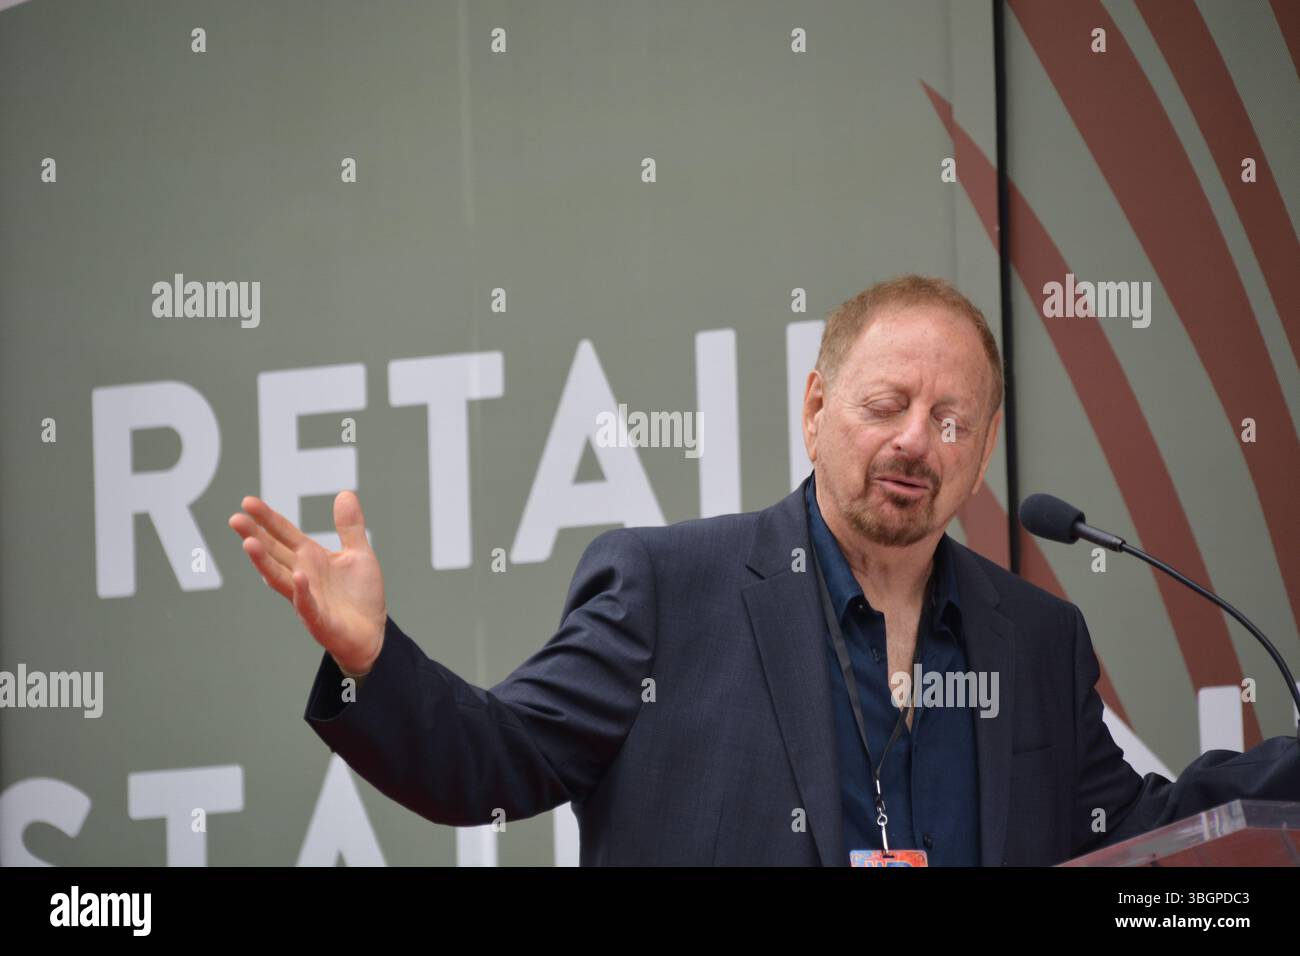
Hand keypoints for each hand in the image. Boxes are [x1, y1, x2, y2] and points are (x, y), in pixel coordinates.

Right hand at [228, 491, 386, 675]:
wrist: (372, 633)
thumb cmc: (360, 596)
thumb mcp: (359, 554)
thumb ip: (350, 526)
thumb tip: (345, 493)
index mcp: (310, 558)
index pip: (284, 534)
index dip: (267, 518)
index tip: (247, 502)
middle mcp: (302, 576)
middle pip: (274, 554)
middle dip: (255, 536)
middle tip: (235, 519)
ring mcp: (307, 598)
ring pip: (280, 579)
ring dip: (264, 563)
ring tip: (249, 543)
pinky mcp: (319, 620)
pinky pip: (307, 605)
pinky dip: (302, 592)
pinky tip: (298, 576)